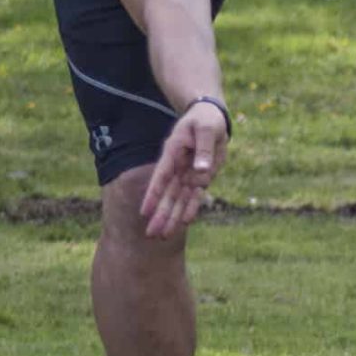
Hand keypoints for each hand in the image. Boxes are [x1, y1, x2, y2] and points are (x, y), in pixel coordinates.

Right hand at [140, 101, 228, 237]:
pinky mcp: (200, 178)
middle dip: (160, 215)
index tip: (144, 212)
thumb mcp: (206, 129)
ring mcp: (188, 174)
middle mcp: (178, 167)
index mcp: (173, 153)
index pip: (162, 177)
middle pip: (168, 195)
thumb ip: (204, 149)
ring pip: (179, 200)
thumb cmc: (205, 120)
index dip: (153, 195)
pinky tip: (183, 223)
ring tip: (162, 236)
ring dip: (172, 217)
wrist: (212, 119)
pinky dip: (190, 208)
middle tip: (151, 234)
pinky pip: (194, 196)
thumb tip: (202, 171)